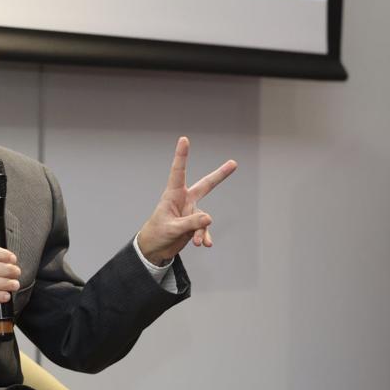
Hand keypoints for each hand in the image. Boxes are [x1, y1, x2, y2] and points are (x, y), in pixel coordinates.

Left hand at [136, 137, 235, 264]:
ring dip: (201, 231)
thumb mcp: (172, 229)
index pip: (178, 172)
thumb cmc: (157, 234)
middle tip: (233, 163)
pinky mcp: (195, 224)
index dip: (182, 155)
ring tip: (196, 242)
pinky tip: (204, 244)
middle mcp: (184, 200)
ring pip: (204, 218)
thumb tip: (209, 218)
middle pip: (206, 185)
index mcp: (173, 195)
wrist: (155, 249)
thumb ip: (190, 223)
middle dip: (220, 175)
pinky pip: (204, 229)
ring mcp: (191, 212)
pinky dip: (204, 237)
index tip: (184, 139)